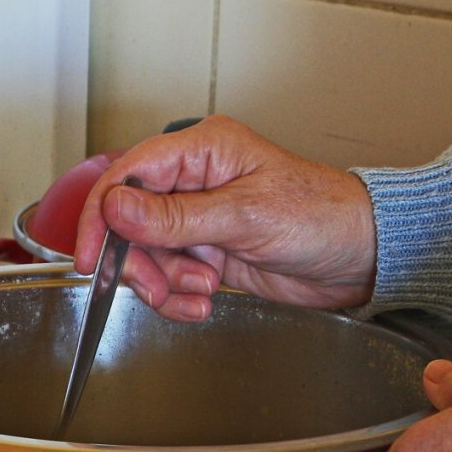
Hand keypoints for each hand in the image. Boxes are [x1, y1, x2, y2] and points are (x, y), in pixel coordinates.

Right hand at [73, 115, 378, 321]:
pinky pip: (168, 277)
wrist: (362, 257)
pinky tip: (203, 301)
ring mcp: (198, 218)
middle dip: (141, 261)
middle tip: (162, 286)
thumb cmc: (323, 216)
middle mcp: (193, 181)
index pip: (126, 176)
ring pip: (146, 255)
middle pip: (128, 222)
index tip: (89, 256)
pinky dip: (177, 296)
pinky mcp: (206, 251)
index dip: (100, 217)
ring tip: (203, 290)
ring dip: (165, 283)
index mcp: (201, 150)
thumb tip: (116, 207)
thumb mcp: (245, 215)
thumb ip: (175, 216)